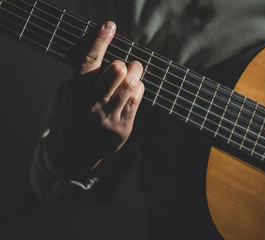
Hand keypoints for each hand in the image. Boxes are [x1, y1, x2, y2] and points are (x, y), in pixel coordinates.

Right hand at [46, 21, 144, 177]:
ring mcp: (109, 116)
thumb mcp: (64, 97)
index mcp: (75, 92)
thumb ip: (79, 79)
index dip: (100, 41)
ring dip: (136, 72)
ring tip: (135, 70)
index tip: (109, 26)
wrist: (73, 154)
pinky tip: (135, 88)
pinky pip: (137, 100)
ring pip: (131, 84)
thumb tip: (99, 58)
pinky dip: (139, 88)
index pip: (89, 61)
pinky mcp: (123, 126)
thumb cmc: (70, 119)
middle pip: (116, 71)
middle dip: (123, 63)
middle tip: (123, 65)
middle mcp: (92, 103)